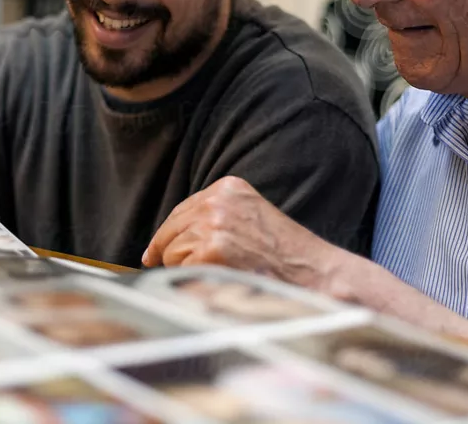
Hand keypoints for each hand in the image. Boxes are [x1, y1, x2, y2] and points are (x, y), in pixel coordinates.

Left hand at [142, 176, 338, 285]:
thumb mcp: (250, 217)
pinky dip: (192, 281)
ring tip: (222, 274)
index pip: (181, 211)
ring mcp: (212, 224)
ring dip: (186, 269)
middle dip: (172, 254)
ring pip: (171, 252)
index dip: (169, 236)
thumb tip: (168, 240)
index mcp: (227, 187)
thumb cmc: (284, 255)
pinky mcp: (209, 251)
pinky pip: (179, 270)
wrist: (312, 273)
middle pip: (170, 230)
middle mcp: (217, 200)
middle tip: (191, 272)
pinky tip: (220, 281)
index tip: (155, 253)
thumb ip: (216, 218)